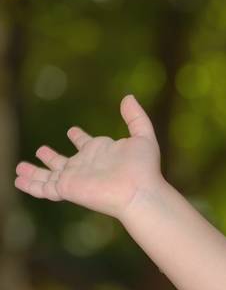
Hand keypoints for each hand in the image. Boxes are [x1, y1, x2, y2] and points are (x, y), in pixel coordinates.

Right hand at [14, 94, 163, 220]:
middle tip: (41, 149)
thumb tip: (128, 97)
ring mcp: (74, 178)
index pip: (86, 144)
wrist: (139, 192)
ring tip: (20, 167)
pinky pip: (43, 188)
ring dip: (34, 172)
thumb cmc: (144, 168)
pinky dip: (30, 185)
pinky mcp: (66, 189)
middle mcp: (85, 166)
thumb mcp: (143, 137)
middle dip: (51, 157)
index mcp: (101, 152)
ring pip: (48, 175)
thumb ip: (136, 117)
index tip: (73, 132)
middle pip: (63, 161)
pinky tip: (18, 180)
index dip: (80, 138)